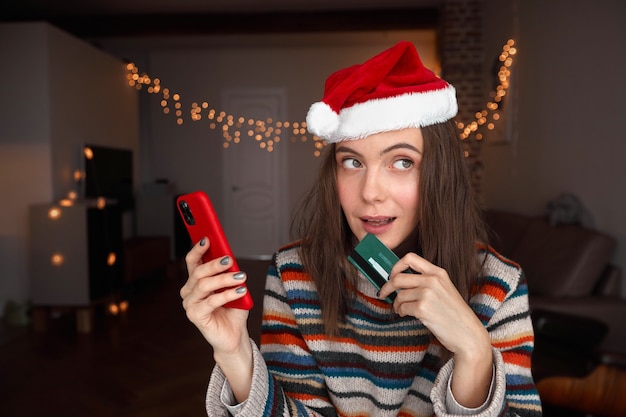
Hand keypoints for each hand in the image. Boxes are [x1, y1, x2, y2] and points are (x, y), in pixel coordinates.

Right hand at [181, 237, 253, 401]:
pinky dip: (227, 294)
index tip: (207, 237)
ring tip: (241, 277)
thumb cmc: (233, 309)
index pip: (192, 261)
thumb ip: (229, 273)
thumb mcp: (233, 286)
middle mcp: (189, 292)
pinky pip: (211, 301)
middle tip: (229, 259)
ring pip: (205, 285)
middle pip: (198, 272)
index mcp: (195, 282)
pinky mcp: (195, 316)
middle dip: (214, 264)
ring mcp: (190, 304)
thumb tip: (228, 258)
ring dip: (225, 279)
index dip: (198, 249)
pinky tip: (240, 291)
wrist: (234, 335)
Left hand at [378, 253, 492, 406]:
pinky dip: (400, 312)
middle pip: (398, 277)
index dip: (396, 266)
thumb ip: (427, 281)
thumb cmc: (454, 313)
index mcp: (438, 272)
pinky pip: (402, 307)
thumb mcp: (444, 289)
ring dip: (396, 304)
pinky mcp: (423, 308)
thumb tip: (400, 280)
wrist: (467, 333)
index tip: (391, 275)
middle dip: (387, 287)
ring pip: (399, 295)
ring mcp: (428, 294)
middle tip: (383, 293)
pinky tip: (405, 315)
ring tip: (401, 309)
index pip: (410, 258)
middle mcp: (432, 280)